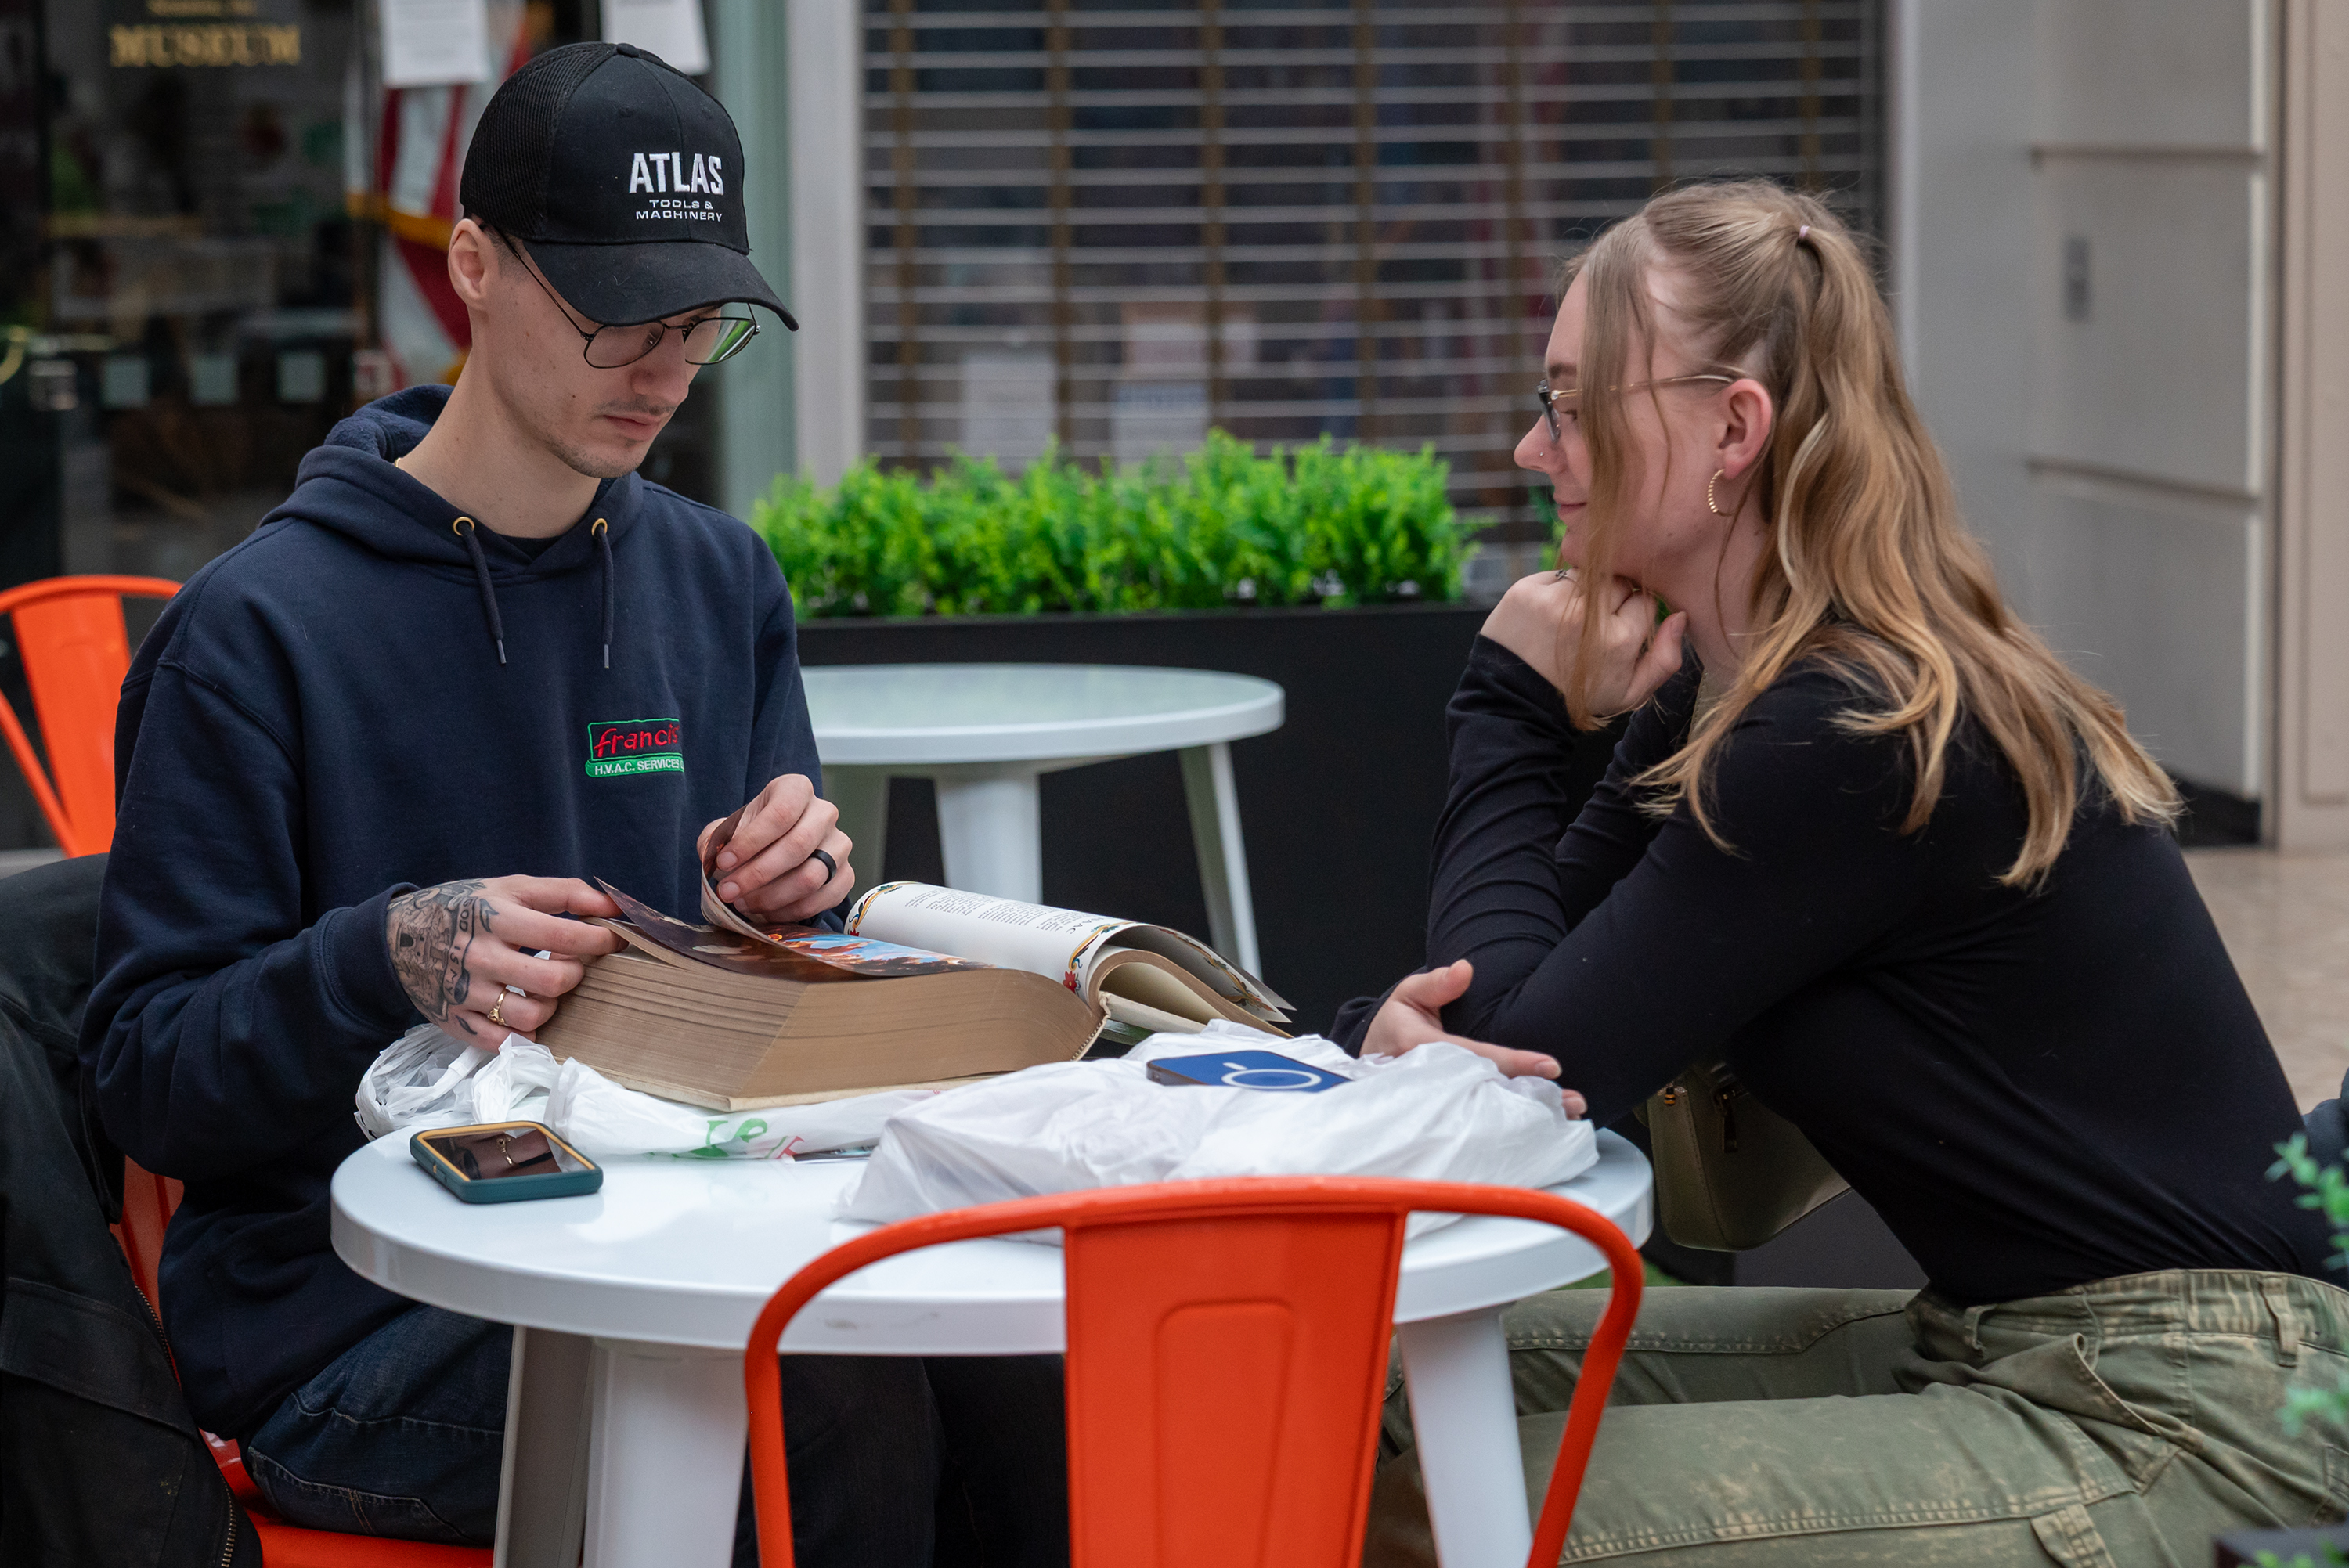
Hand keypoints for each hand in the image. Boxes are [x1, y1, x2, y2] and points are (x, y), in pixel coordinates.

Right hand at [385, 876, 622, 1040]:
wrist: (397, 937)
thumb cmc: (465, 909)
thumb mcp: (510, 887)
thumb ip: (565, 893)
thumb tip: (615, 905)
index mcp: (495, 918)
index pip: (563, 936)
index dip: (599, 941)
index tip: (614, 940)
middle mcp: (480, 957)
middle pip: (553, 982)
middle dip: (574, 974)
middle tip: (570, 965)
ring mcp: (466, 993)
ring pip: (532, 1017)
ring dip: (551, 1006)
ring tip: (544, 990)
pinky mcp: (456, 1022)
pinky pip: (503, 1043)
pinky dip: (524, 1034)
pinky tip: (526, 1015)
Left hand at [698, 774, 854, 923]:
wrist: (778, 847)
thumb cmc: (754, 835)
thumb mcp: (730, 828)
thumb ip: (716, 839)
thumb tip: (713, 857)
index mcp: (796, 789)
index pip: (780, 813)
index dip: (751, 841)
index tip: (724, 862)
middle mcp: (824, 813)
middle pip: (797, 846)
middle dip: (757, 874)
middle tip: (728, 891)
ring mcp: (839, 844)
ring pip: (811, 877)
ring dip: (772, 897)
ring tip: (744, 903)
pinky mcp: (846, 874)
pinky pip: (823, 898)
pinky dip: (791, 911)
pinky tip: (767, 912)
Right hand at [1360, 959, 1586, 1114]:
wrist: (1373, 1060)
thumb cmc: (1395, 1026)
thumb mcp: (1408, 995)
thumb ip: (1437, 983)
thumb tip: (1465, 969)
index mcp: (1419, 1049)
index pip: (1475, 1056)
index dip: (1514, 1063)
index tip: (1550, 1066)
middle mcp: (1430, 1083)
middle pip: (1488, 1093)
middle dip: (1532, 1098)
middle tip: (1572, 1101)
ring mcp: (1438, 1106)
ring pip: (1488, 1112)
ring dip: (1530, 1115)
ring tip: (1568, 1116)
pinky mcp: (1445, 1117)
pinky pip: (1480, 1122)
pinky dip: (1512, 1124)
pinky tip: (1543, 1127)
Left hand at [1481, 569, 1686, 720]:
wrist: (1514, 702)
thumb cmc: (1578, 697)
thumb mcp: (1630, 694)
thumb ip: (1665, 659)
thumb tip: (1681, 617)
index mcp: (1619, 639)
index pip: (1645, 600)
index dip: (1633, 615)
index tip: (1618, 631)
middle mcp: (1589, 615)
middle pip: (1618, 582)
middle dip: (1612, 599)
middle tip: (1593, 627)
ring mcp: (1554, 600)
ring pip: (1588, 575)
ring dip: (1584, 592)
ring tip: (1569, 622)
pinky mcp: (1526, 590)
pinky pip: (1555, 576)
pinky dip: (1555, 591)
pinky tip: (1547, 617)